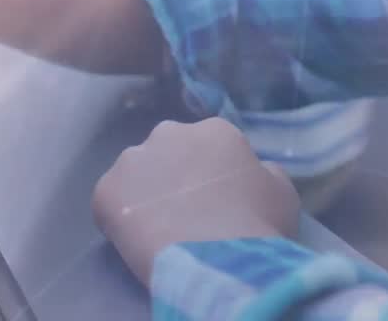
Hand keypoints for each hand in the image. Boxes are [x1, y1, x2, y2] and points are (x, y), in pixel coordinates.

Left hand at [93, 119, 300, 286]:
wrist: (216, 256)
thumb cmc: (257, 224)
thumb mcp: (282, 193)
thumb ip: (265, 173)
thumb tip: (256, 171)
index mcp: (214, 131)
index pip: (208, 146)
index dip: (211, 175)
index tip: (215, 200)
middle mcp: (169, 133)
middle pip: (168, 152)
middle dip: (173, 176)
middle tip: (185, 212)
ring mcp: (132, 159)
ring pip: (136, 174)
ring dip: (144, 194)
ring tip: (158, 228)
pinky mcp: (106, 190)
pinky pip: (111, 202)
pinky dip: (120, 218)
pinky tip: (137, 240)